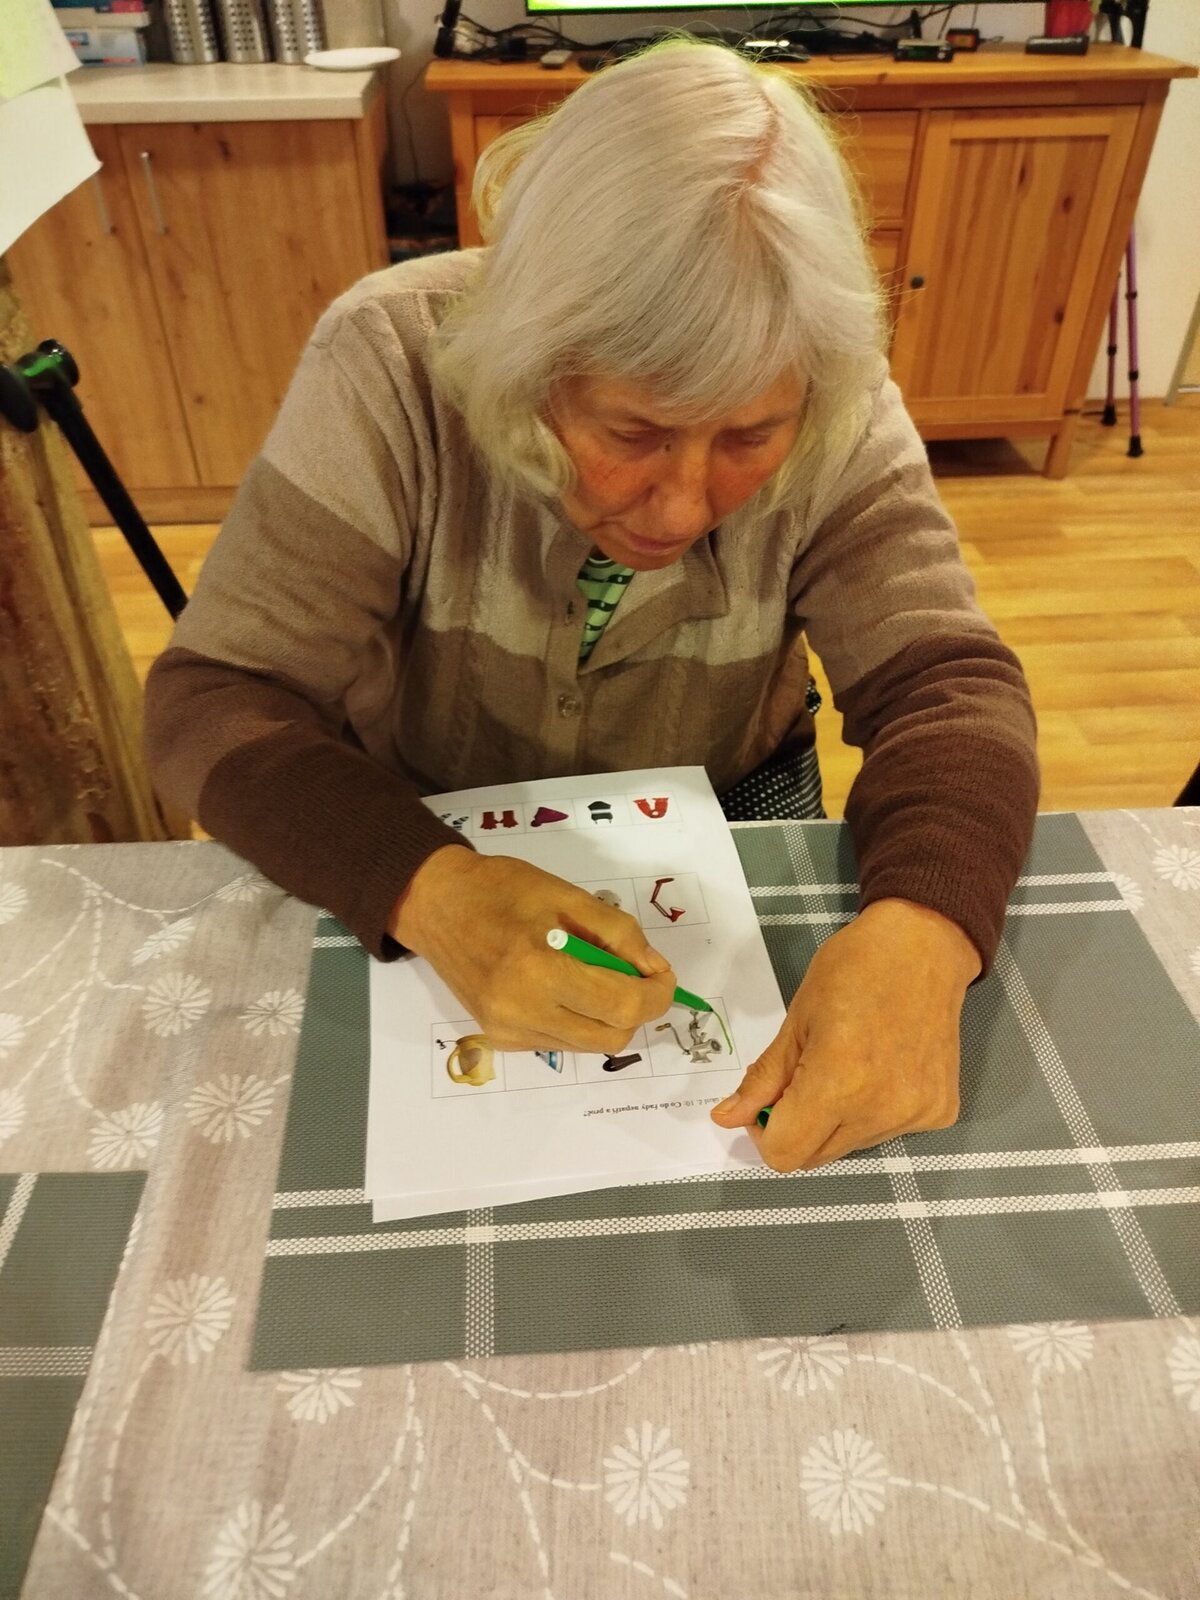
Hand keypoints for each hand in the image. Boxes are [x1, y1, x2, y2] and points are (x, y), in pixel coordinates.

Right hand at [389, 846, 676, 1052]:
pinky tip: (563, 987)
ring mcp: (508, 1032)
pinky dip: (578, 1019)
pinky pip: (562, 1042)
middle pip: (612, 1036)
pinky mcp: (501, 1040)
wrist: (436, 904)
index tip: (662, 975)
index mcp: (538, 970)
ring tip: (591, 975)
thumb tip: (653, 969)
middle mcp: (520, 1012)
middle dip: (636, 1009)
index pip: (621, 1005)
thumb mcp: (567, 895)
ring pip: (589, 1045)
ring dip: (607, 1016)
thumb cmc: (501, 889)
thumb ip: (617, 933)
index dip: (657, 994)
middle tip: (632, 974)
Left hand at [710, 898, 980, 1170]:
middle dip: (798, 1128)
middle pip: (816, 1157)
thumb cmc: (853, 969)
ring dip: (837, 1121)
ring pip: (851, 1146)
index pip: (785, 1154)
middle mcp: (881, 1111)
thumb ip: (763, 1078)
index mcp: (839, 1085)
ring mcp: (916, 1115)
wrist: (925, 946)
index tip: (768, 1102)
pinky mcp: (940, 1111)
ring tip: (851, 1066)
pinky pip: (889, 1132)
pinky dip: (874, 1112)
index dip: (765, 1134)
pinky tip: (884, 1068)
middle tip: (804, 1078)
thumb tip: (727, 1118)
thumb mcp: (797, 1019)